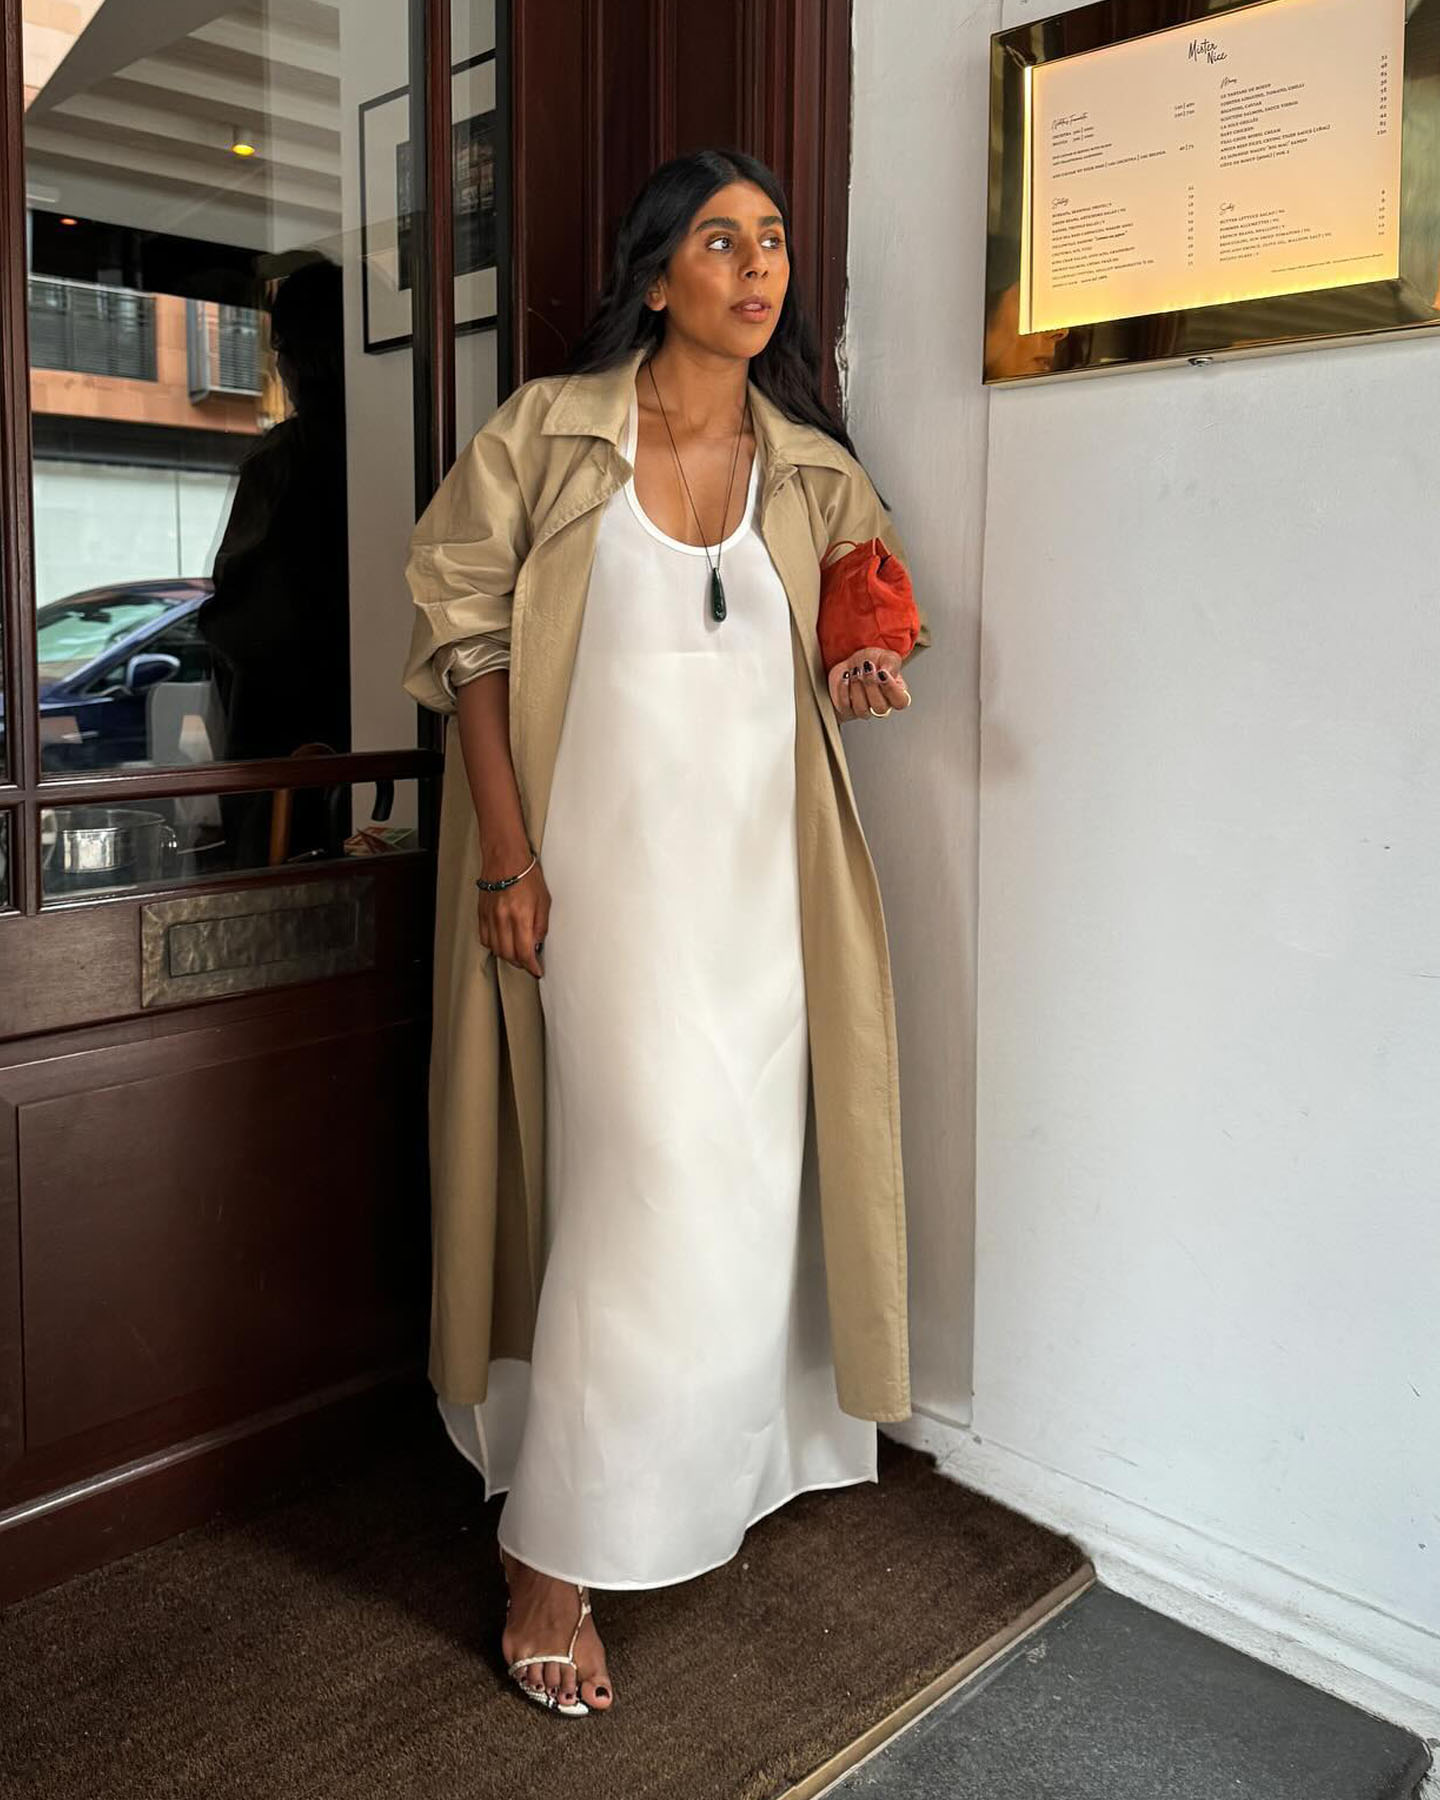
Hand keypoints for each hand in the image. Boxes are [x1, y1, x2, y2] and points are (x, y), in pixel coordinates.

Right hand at [477, 852, 550, 977]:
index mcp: (521, 916)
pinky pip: (485, 938)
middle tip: (529, 963)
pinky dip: (494, 946)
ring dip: (508, 956)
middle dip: (521, 963)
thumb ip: (540, 925)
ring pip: (496, 949)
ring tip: (517, 954)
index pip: (524, 952)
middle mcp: (503, 920)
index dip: (532, 966)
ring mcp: (490, 917)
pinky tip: (502, 943)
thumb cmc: (527, 875)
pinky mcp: (481, 914)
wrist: (505, 858)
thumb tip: (536, 944)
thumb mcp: (544, 901)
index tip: (537, 971)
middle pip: (509, 954)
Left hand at [826, 646, 912, 721]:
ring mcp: (865, 710)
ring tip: (855, 671)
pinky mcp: (848, 709)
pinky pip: (845, 706)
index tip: (882, 672)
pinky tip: (846, 677)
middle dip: (871, 685)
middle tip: (867, 668)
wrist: (851, 664)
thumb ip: (891, 663)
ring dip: (857, 688)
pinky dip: (844, 690)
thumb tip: (886, 672)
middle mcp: (882, 705)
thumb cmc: (871, 662)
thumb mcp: (886, 656)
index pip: (900, 702)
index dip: (891, 689)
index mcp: (896, 694)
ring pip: (862, 710)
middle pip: (880, 708)